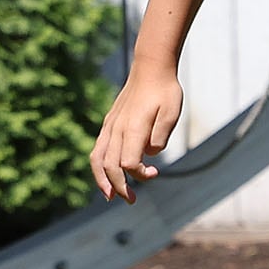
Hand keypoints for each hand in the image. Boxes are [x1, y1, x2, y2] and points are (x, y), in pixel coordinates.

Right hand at [89, 67, 183, 203]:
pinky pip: (98, 149)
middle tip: (132, 200)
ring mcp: (110, 126)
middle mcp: (117, 128)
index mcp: (133, 128)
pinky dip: (99, 166)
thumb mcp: (171, 113)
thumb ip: (160, 137)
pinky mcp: (109, 123)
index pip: (127, 163)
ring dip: (101, 180)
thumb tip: (149, 154)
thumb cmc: (165, 91)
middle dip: (119, 187)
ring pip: (97, 158)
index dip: (139, 174)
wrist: (150, 68)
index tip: (155, 173)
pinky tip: (106, 175)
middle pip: (110, 166)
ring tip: (110, 195)